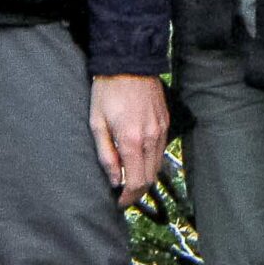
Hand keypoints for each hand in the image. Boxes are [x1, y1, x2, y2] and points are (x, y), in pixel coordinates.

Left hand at [90, 74, 168, 208]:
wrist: (129, 62)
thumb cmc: (107, 91)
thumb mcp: (97, 122)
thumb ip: (106, 154)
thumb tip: (114, 179)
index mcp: (132, 140)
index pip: (136, 182)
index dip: (128, 197)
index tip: (118, 202)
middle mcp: (151, 138)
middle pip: (150, 178)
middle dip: (137, 191)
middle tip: (122, 194)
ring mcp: (162, 130)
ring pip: (157, 166)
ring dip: (145, 177)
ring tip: (129, 178)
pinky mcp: (166, 123)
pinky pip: (161, 150)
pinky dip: (151, 161)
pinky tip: (138, 158)